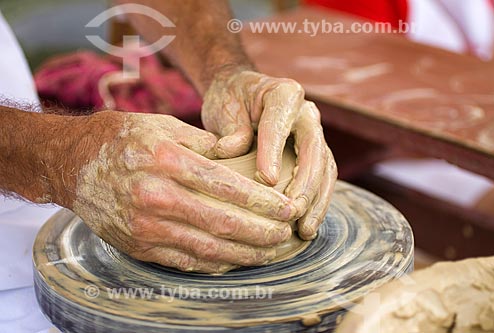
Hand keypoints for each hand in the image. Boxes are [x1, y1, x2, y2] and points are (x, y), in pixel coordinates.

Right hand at [66, 111, 293, 272]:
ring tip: (272, 252)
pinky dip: (216, 263)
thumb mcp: (161, 125)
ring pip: (208, 249)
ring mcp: (146, 226)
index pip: (228, 186)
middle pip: (224, 223)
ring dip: (246, 254)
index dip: (263, 201)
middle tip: (288, 233)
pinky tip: (237, 260)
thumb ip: (202, 141)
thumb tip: (239, 154)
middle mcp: (157, 197)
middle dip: (263, 232)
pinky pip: (185, 261)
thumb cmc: (120, 138)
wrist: (71, 164)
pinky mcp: (138, 245)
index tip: (287, 207)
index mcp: (167, 161)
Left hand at [202, 69, 336, 239]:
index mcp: (284, 94)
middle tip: (292, 213)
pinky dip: (316, 203)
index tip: (266, 181)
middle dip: (306, 186)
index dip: (273, 153)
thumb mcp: (224, 107)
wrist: (240, 94)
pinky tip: (306, 226)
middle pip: (314, 151)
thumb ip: (231, 129)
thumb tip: (229, 150)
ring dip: (317, 201)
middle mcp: (306, 114)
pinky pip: (322, 179)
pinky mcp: (313, 154)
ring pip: (325, 169)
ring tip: (304, 230)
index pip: (279, 125)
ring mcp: (314, 134)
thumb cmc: (231, 100)